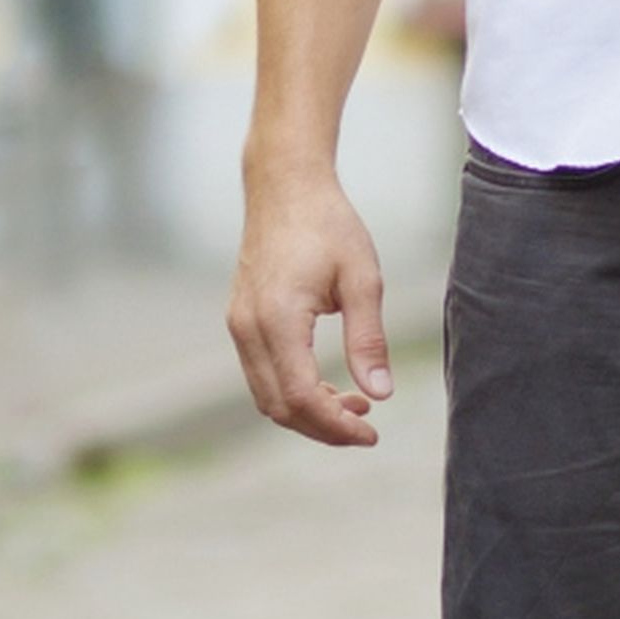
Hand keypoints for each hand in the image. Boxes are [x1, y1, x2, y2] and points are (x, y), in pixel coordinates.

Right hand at [227, 157, 394, 449]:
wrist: (285, 186)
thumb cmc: (328, 225)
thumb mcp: (362, 279)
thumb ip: (368, 340)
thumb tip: (381, 394)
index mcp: (278, 319)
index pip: (301, 396)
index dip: (335, 425)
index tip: (371, 432)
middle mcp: (248, 328)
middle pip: (279, 406)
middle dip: (323, 427)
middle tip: (366, 427)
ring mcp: (238, 325)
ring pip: (266, 396)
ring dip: (307, 412)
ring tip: (354, 406)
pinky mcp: (240, 321)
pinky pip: (261, 374)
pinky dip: (292, 391)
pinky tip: (328, 386)